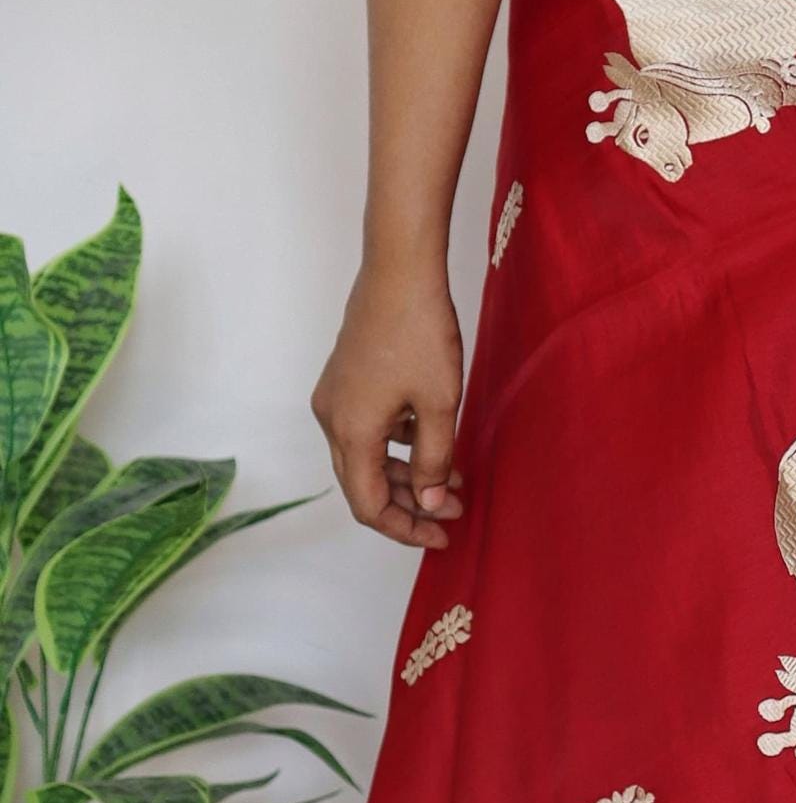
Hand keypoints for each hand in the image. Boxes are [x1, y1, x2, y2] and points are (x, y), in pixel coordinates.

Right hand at [312, 262, 465, 549]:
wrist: (399, 269)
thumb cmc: (420, 332)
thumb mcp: (439, 403)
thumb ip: (434, 460)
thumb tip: (432, 503)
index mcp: (351, 432)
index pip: (368, 505)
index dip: (406, 528)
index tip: (444, 534)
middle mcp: (332, 418)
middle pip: (364, 484)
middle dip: (410, 504)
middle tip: (456, 510)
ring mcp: (335, 397)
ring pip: (365, 456)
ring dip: (407, 474)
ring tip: (454, 479)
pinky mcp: (345, 379)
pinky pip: (366, 429)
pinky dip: (397, 445)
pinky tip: (433, 441)